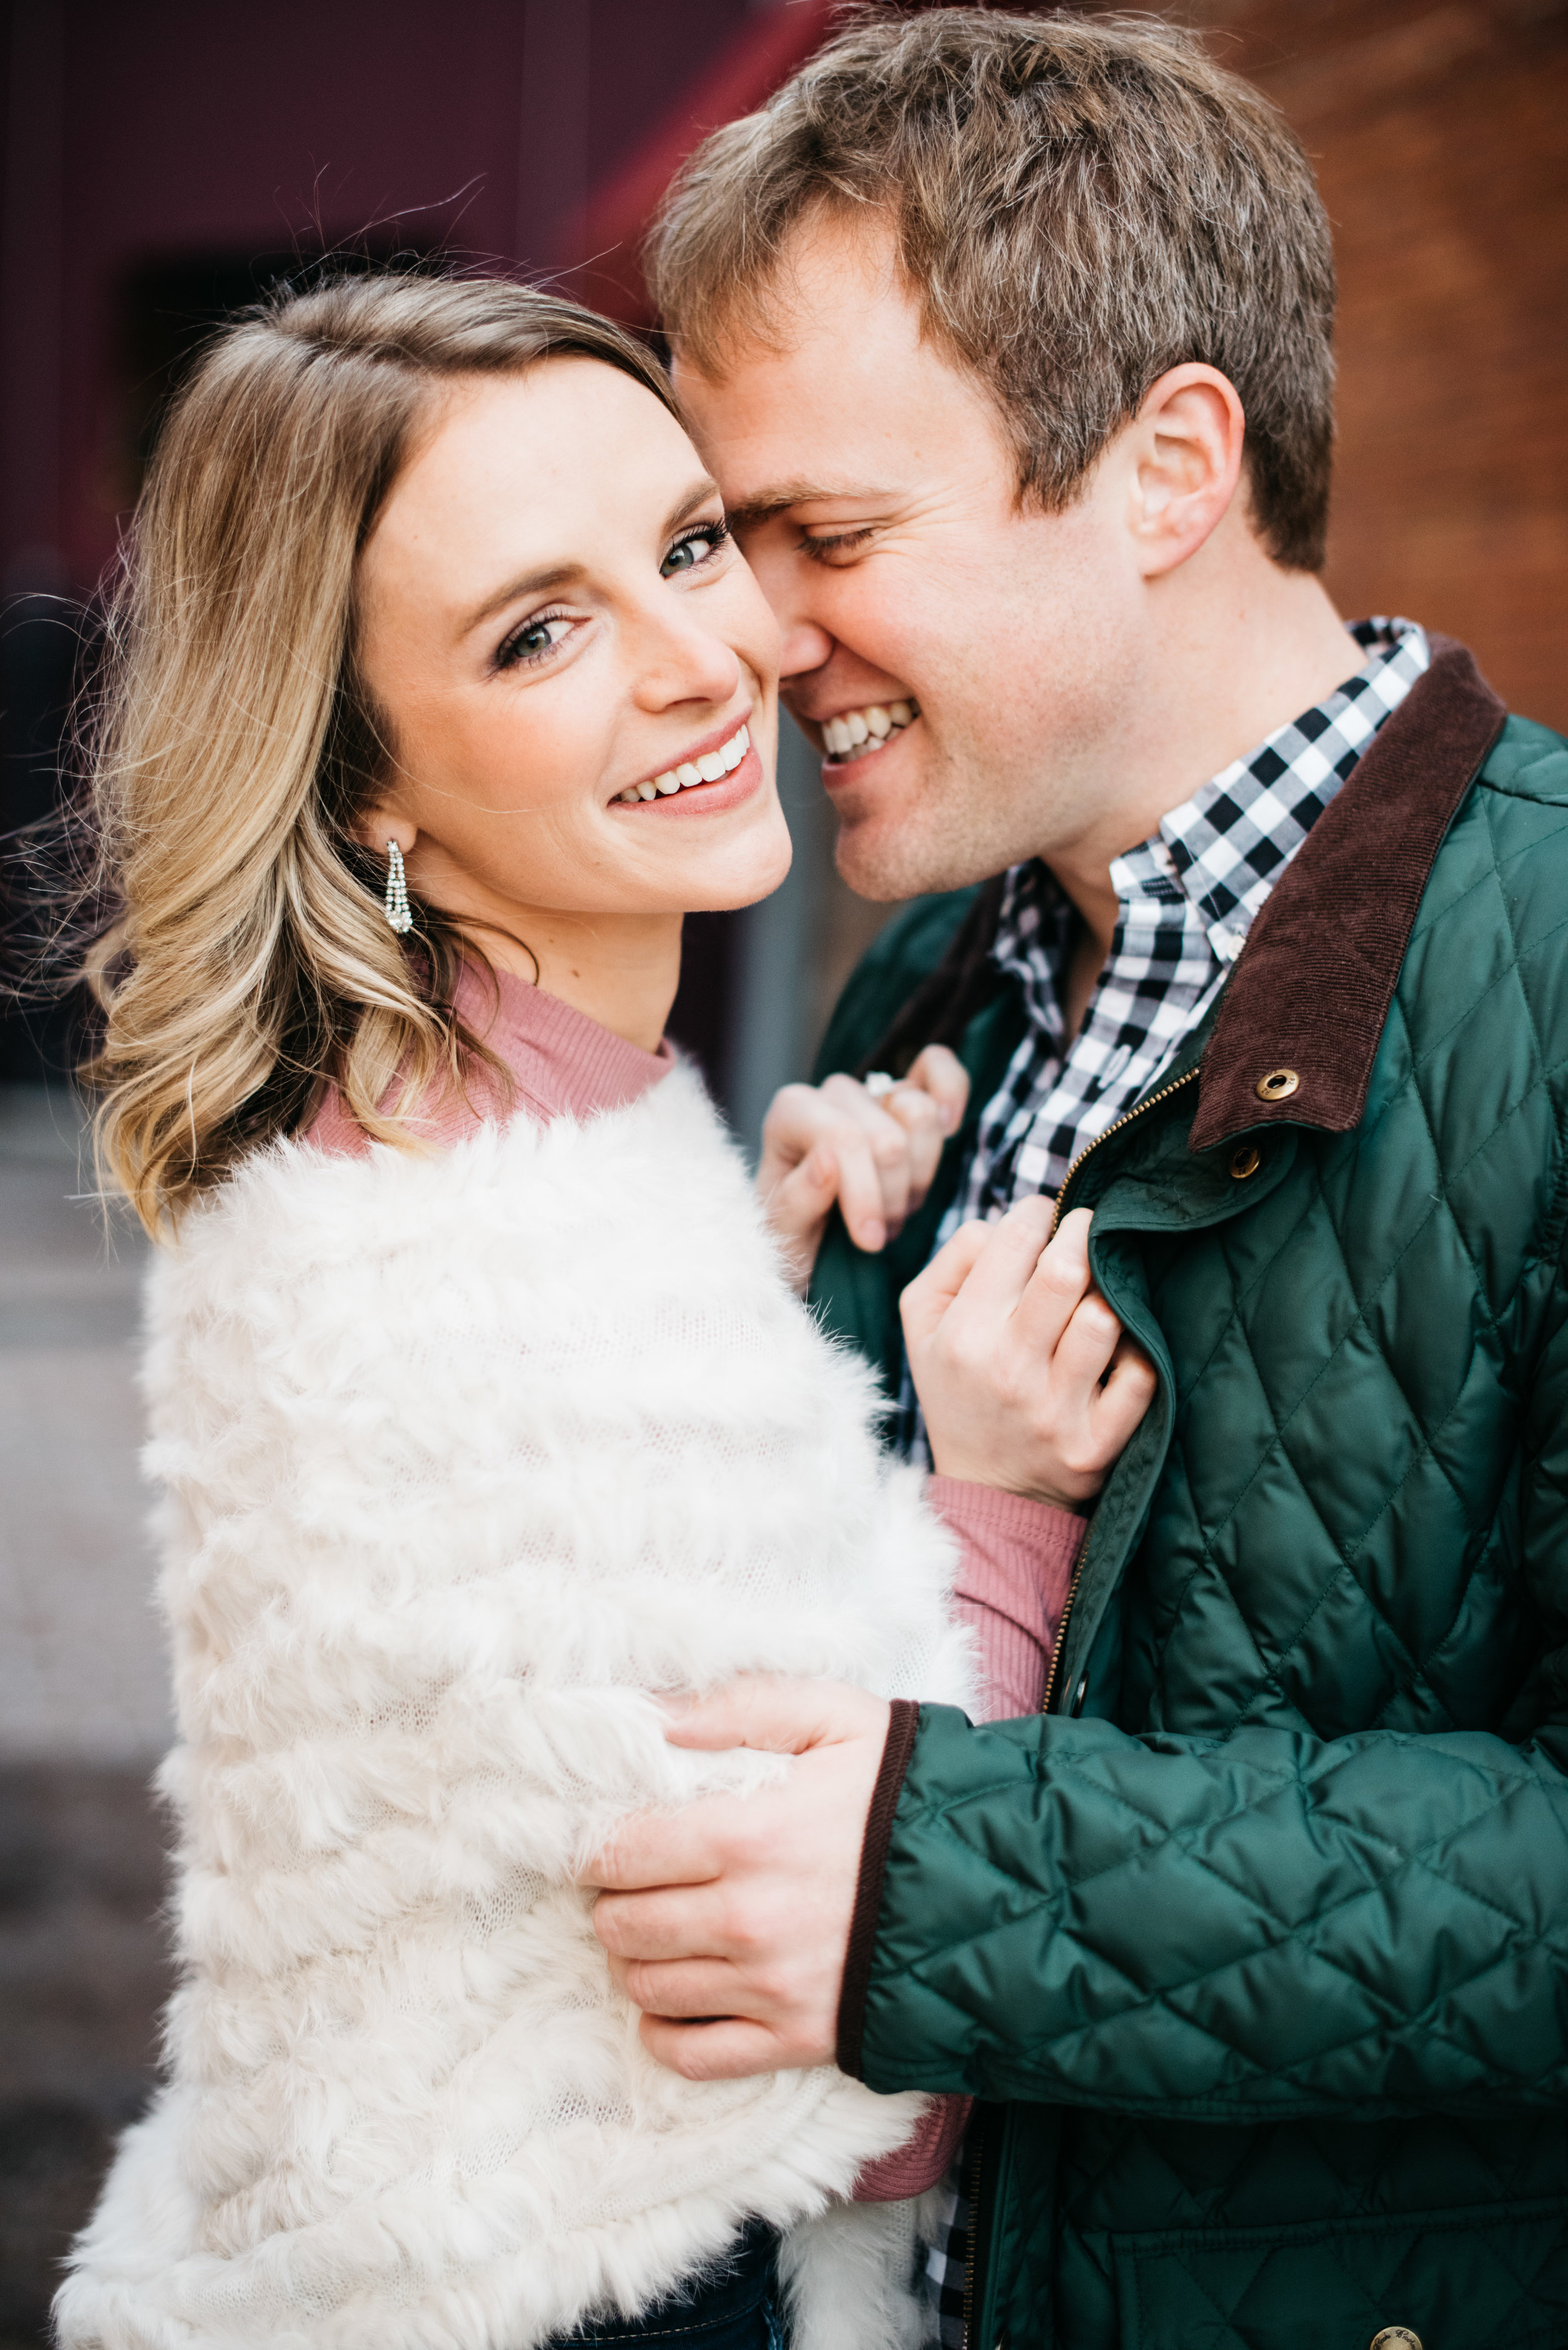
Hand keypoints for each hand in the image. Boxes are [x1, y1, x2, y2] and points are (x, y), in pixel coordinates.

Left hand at [583, 1678, 888, 2078]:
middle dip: (615, 1898)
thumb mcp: (832, 1717)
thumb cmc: (906, 1790)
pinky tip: (680, 1993)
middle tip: (641, 1877)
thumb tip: (649, 1716)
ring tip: (664, 1925)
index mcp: (747, 1833)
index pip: (616, 1851)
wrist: (998, 1883)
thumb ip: (736, 1708)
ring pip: (646, 1986)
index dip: (594, 1843)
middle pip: (621, 1924)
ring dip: (639, 1957)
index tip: (605, 1835)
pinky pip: (691, 2054)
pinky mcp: (795, 2041)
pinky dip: (667, 2029)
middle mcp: (747, 1919)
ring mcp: (770, 1988)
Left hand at [757, 1047, 969, 1290]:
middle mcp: (832, 1095)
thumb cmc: (795, 1238)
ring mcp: (874, 1091)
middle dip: (891, 1198)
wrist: (817, 1247)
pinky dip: (951, 1092)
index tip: (870, 1240)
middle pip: (887, 1138)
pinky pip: (938, 1066)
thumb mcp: (786, 1235)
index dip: (865, 1193)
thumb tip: (826, 1161)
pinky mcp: (909, 1094)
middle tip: (878, 1234)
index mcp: (791, 1114)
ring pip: (920, 1114)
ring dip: (918, 1175)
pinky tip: (949, 1127)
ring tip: (896, 1210)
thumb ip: (797, 1200)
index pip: (844, 1138)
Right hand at [902, 1202, 1156, 1506]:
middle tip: (1085, 1231)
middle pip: (1065, 1271)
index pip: (1013, 1240)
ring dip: (1108, 1293)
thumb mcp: (922, 1324)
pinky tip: (1120, 1346)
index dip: (1037, 1213)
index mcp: (963, 1335)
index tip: (1045, 1218)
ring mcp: (1055, 1412)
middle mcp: (1008, 1371)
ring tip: (1098, 1292)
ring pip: (1104, 1318)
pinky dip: (1138, 1351)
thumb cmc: (959, 1388)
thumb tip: (1006, 1223)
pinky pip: (1140, 1375)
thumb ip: (953, 1260)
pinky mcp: (1095, 1445)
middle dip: (1082, 1233)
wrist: (988, 1491)